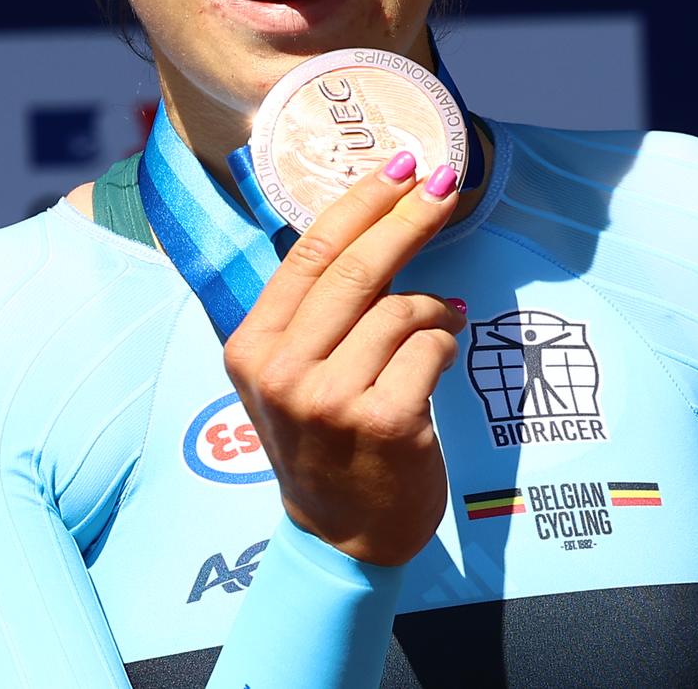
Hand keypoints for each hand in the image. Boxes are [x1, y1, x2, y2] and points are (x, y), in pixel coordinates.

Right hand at [221, 152, 465, 566]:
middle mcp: (281, 371)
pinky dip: (446, 344)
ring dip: (435, 309)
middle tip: (445, 184)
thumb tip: (380, 223)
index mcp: (251, 346)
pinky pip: (431, 348)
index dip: (360, 202)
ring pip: (402, 310)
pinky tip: (441, 358)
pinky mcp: (382, 422)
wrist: (342, 533)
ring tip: (442, 324)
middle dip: (409, 217)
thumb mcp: (295, 371)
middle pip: (357, 269)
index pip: (308, 254)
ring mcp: (329, 400)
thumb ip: (318, 310)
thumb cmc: (326, 438)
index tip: (399, 165)